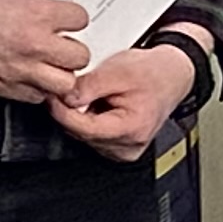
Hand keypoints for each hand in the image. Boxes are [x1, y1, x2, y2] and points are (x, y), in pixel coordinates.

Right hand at [0, 0, 90, 104]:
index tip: (66, 22)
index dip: (74, 21)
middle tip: (59, 47)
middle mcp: (31, 45)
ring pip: (62, 86)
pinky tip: (25, 76)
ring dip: (58, 76)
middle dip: (71, 52)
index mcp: (36, 14)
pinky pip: (34, 98)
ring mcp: (16, 70)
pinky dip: (34, 89)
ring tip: (46, 66)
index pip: (81, 21)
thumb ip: (35, 6)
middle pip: (79, 58)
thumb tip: (50, 17)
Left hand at [47, 40, 197, 161]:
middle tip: (65, 89)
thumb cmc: (152, 73)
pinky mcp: (118, 148)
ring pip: (84, 137)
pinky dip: (88, 121)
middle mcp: (129, 146)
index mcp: (133, 129)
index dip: (63, 112)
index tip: (52, 96)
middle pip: (83, 135)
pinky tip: (98, 107)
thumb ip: (88, 87)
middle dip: (70, 112)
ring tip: (92, 95)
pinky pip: (92, 138)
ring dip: (79, 117)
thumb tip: (63, 98)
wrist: (170, 76)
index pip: (85, 129)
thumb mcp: (118, 71)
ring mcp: (124, 150)